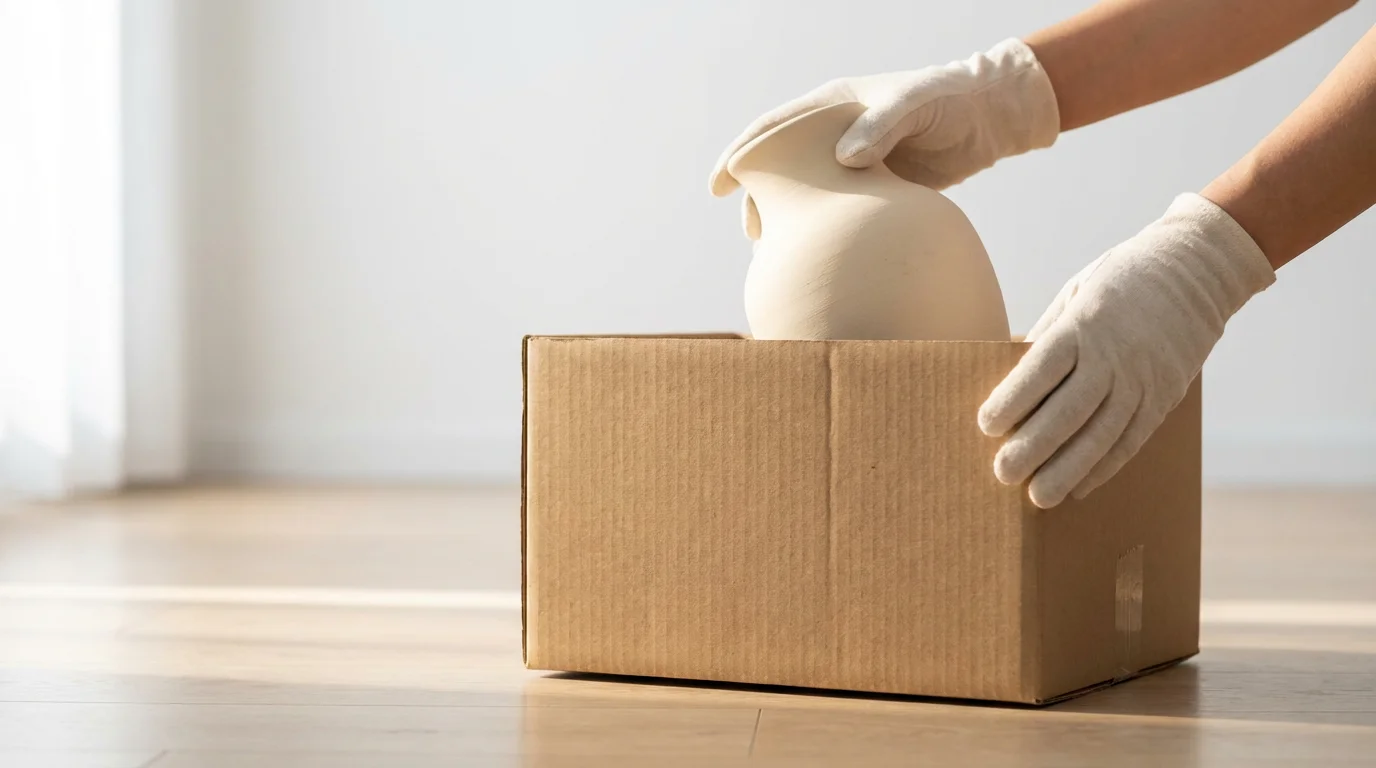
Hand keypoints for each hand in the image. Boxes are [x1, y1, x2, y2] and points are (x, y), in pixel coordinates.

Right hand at [709, 38, 1059, 238]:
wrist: (990, 117)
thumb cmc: (950, 98)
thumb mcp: (915, 103)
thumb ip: (880, 127)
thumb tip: (845, 159)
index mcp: (832, 108)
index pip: (773, 130)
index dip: (740, 155)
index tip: (718, 184)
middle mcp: (836, 136)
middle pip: (784, 171)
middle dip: (762, 200)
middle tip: (751, 233)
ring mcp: (854, 166)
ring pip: (810, 198)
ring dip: (793, 222)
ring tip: (778, 254)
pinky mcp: (876, 192)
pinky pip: (840, 215)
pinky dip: (826, 235)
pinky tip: (819, 260)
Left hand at [977, 193, 1276, 507]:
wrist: (1197, 269)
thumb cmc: (1121, 280)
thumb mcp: (1076, 293)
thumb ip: (1047, 336)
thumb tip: (1012, 377)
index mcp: (1085, 324)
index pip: (1042, 368)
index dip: (1013, 399)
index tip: (985, 426)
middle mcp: (1116, 355)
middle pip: (1070, 410)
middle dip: (1034, 447)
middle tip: (1003, 474)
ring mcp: (1145, 379)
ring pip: (1103, 434)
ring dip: (1069, 470)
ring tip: (1039, 497)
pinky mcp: (1165, 397)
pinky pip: (1133, 439)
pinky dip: (1105, 467)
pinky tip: (1079, 488)